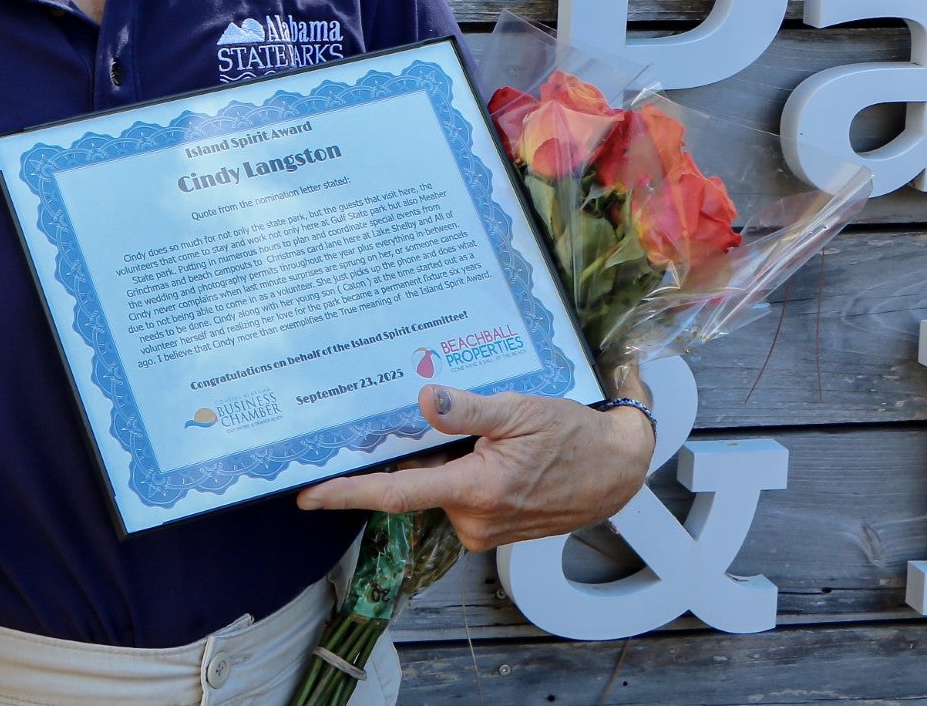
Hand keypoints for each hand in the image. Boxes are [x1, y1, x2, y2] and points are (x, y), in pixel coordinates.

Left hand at [296, 384, 653, 550]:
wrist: (617, 471)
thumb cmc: (573, 438)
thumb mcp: (520, 409)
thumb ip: (468, 408)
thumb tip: (423, 398)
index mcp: (476, 490)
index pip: (395, 496)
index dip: (346, 494)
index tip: (308, 496)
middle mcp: (474, 519)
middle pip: (415, 481)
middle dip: (405, 453)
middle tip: (411, 416)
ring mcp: (483, 528)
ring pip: (437, 485)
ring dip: (439, 458)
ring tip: (474, 426)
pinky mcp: (492, 528)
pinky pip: (456, 494)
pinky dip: (456, 469)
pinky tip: (483, 446)